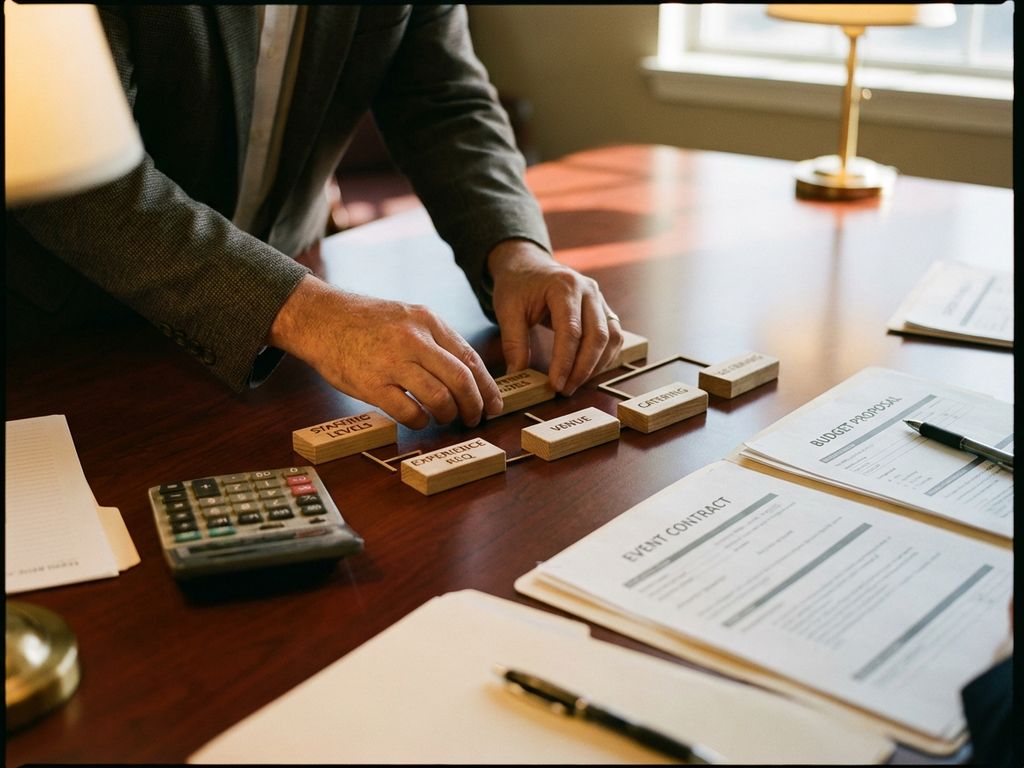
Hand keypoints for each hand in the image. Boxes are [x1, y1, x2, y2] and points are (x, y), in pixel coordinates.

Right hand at [268, 275, 502, 428]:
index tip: (494, 405)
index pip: (469, 359)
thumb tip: (468, 374)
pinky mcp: (372, 385)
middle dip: (474, 406)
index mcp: (427, 321)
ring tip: (445, 418)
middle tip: (475, 419)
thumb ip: (435, 340)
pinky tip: (418, 420)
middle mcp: (414, 340)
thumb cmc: (366, 322)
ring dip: (448, 415)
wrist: (320, 318)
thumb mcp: (407, 317)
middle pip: (460, 381)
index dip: (487, 387)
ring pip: (439, 398)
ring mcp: (392, 363)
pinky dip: (420, 421)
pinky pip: (408, 412)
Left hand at [488, 239, 621, 394]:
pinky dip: (604, 358)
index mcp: (564, 286)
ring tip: (575, 384)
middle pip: (597, 336)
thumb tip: (517, 375)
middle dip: (583, 368)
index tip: (555, 385)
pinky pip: (614, 337)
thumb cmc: (518, 285)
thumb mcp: (507, 310)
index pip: (571, 330)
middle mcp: (589, 290)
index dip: (565, 361)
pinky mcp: (604, 309)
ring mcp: (600, 299)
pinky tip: (587, 372)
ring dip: (597, 366)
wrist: (529, 265)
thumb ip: (513, 342)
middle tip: (565, 390)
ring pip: (611, 338)